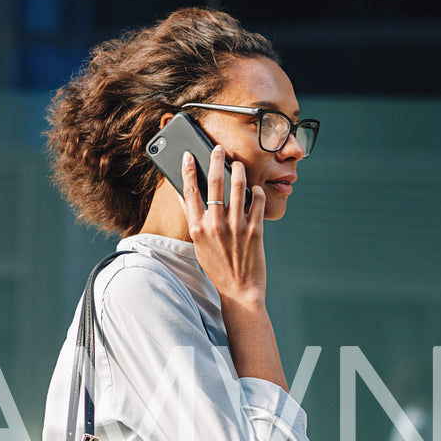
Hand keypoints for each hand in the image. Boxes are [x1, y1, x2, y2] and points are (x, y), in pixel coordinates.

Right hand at [180, 146, 268, 305]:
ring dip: (239, 171)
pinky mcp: (255, 231)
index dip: (188, 169)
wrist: (239, 291)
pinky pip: (257, 201)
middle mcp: (215, 225)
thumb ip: (192, 219)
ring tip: (239, 165)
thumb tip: (183, 195)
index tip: (189, 155)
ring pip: (238, 186)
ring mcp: (236, 227)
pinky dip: (257, 192)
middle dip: (216, 160)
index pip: (188, 191)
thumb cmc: (217, 267)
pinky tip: (256, 190)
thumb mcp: (198, 244)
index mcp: (197, 228)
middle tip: (219, 149)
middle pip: (214, 182)